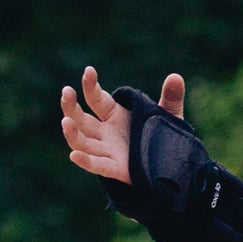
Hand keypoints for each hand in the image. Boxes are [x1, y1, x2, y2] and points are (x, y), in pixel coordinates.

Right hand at [60, 65, 185, 182]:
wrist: (172, 170)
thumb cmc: (165, 140)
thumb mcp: (170, 117)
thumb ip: (171, 99)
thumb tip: (176, 77)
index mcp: (114, 115)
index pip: (96, 98)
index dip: (90, 85)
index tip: (89, 71)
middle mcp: (106, 132)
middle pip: (81, 118)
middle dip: (71, 106)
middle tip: (66, 91)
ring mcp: (108, 151)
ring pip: (82, 142)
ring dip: (72, 133)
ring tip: (66, 122)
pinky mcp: (116, 169)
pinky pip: (97, 165)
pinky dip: (86, 161)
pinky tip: (74, 156)